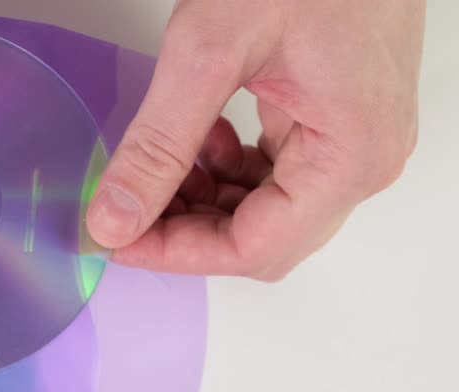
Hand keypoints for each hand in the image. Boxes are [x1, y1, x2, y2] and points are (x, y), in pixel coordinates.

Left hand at [85, 0, 424, 280]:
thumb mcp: (210, 51)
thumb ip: (158, 144)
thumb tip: (114, 216)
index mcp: (350, 157)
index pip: (252, 249)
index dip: (175, 253)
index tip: (115, 240)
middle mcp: (363, 157)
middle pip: (261, 239)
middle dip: (185, 231)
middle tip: (121, 211)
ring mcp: (353, 136)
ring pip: (266, 209)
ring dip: (203, 201)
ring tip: (152, 171)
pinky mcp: (336, 113)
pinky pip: (276, 170)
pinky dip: (227, 168)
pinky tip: (196, 139)